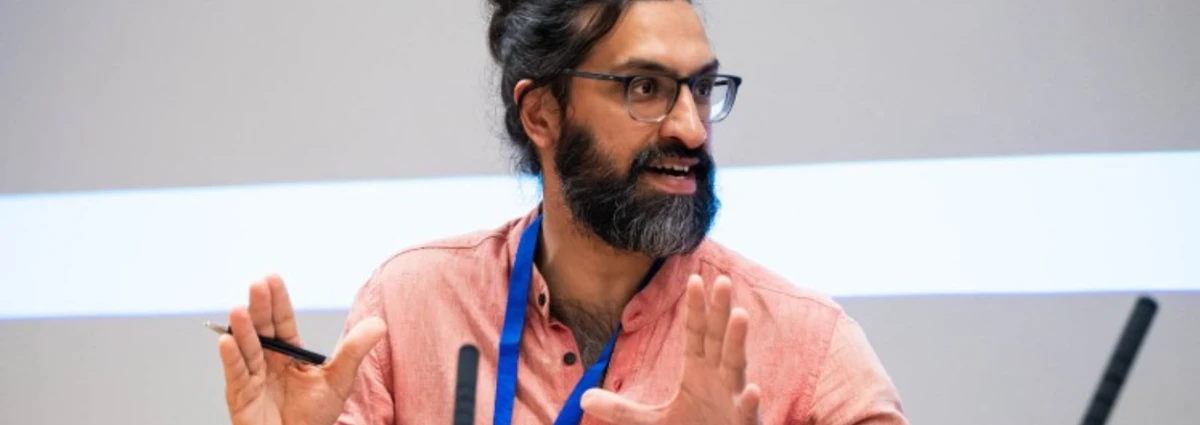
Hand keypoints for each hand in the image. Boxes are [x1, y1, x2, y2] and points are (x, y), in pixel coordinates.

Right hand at [217, 274, 386, 424]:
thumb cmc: (314, 417)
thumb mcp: (339, 380)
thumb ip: (354, 351)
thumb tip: (379, 324)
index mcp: (289, 353)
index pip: (283, 322)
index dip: (277, 301)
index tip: (272, 278)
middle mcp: (268, 360)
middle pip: (262, 329)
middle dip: (259, 307)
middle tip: (257, 285)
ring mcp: (252, 377)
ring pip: (247, 348)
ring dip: (242, 329)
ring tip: (238, 310)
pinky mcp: (240, 396)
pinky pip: (235, 375)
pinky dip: (231, 358)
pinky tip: (226, 341)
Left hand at [580, 275, 759, 424]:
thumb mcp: (651, 422)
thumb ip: (621, 410)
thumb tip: (584, 398)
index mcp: (698, 372)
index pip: (696, 333)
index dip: (695, 308)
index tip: (693, 279)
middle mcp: (719, 378)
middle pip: (718, 338)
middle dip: (720, 310)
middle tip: (722, 280)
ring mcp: (734, 399)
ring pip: (736, 365)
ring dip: (737, 341)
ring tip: (739, 315)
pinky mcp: (742, 422)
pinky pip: (746, 410)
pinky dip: (749, 400)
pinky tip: (753, 389)